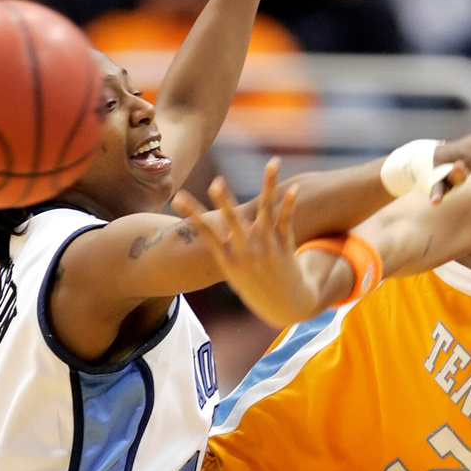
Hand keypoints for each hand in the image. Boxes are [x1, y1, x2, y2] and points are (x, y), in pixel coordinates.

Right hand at [172, 157, 313, 327]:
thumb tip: (211, 232)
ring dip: (268, 185)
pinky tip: (292, 188)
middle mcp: (246, 253)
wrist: (287, 307)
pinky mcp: (285, 247)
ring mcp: (267, 249)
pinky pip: (286, 222)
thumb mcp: (234, 274)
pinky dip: (288, 204)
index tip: (178, 197)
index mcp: (228, 260)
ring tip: (272, 163)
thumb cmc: (256, 288)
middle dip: (224, 203)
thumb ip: (224, 251)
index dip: (193, 215)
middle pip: (233, 222)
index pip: (207, 234)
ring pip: (266, 211)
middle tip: (215, 183)